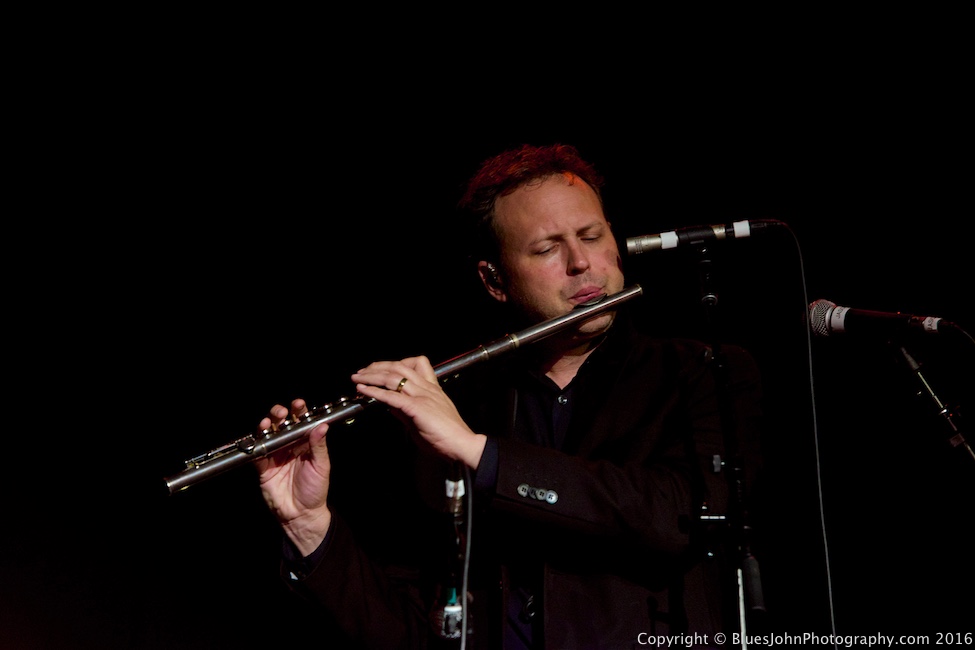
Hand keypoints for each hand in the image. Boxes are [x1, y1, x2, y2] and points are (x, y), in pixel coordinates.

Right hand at [255, 398, 331, 555]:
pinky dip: (257, 443)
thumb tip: (322, 425)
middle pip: (282, 424)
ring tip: (269, 421)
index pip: (301, 422)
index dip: (299, 411)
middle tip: (282, 412)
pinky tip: (260, 435)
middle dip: (279, 414)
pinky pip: (258, 452)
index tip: (299, 404)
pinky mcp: (263, 467)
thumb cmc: (315, 490)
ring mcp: (275, 455)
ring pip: (268, 434)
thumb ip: (319, 446)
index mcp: (305, 444)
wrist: (301, 514)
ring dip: (267, 425)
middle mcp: (289, 446)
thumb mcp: (321, 466)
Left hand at [351, 356, 485, 469]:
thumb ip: (407, 411)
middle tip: (363, 371)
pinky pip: (392, 396)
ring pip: (394, 377)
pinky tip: (363, 390)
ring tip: (357, 378)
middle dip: (378, 366)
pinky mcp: (417, 408)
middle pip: (400, 367)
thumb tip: (391, 406)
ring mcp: (422, 396)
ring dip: (372, 376)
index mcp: (432, 389)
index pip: (415, 364)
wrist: (462, 445)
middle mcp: (427, 388)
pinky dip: (375, 391)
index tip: (380, 368)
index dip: (394, 364)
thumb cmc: (448, 436)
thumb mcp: (424, 420)